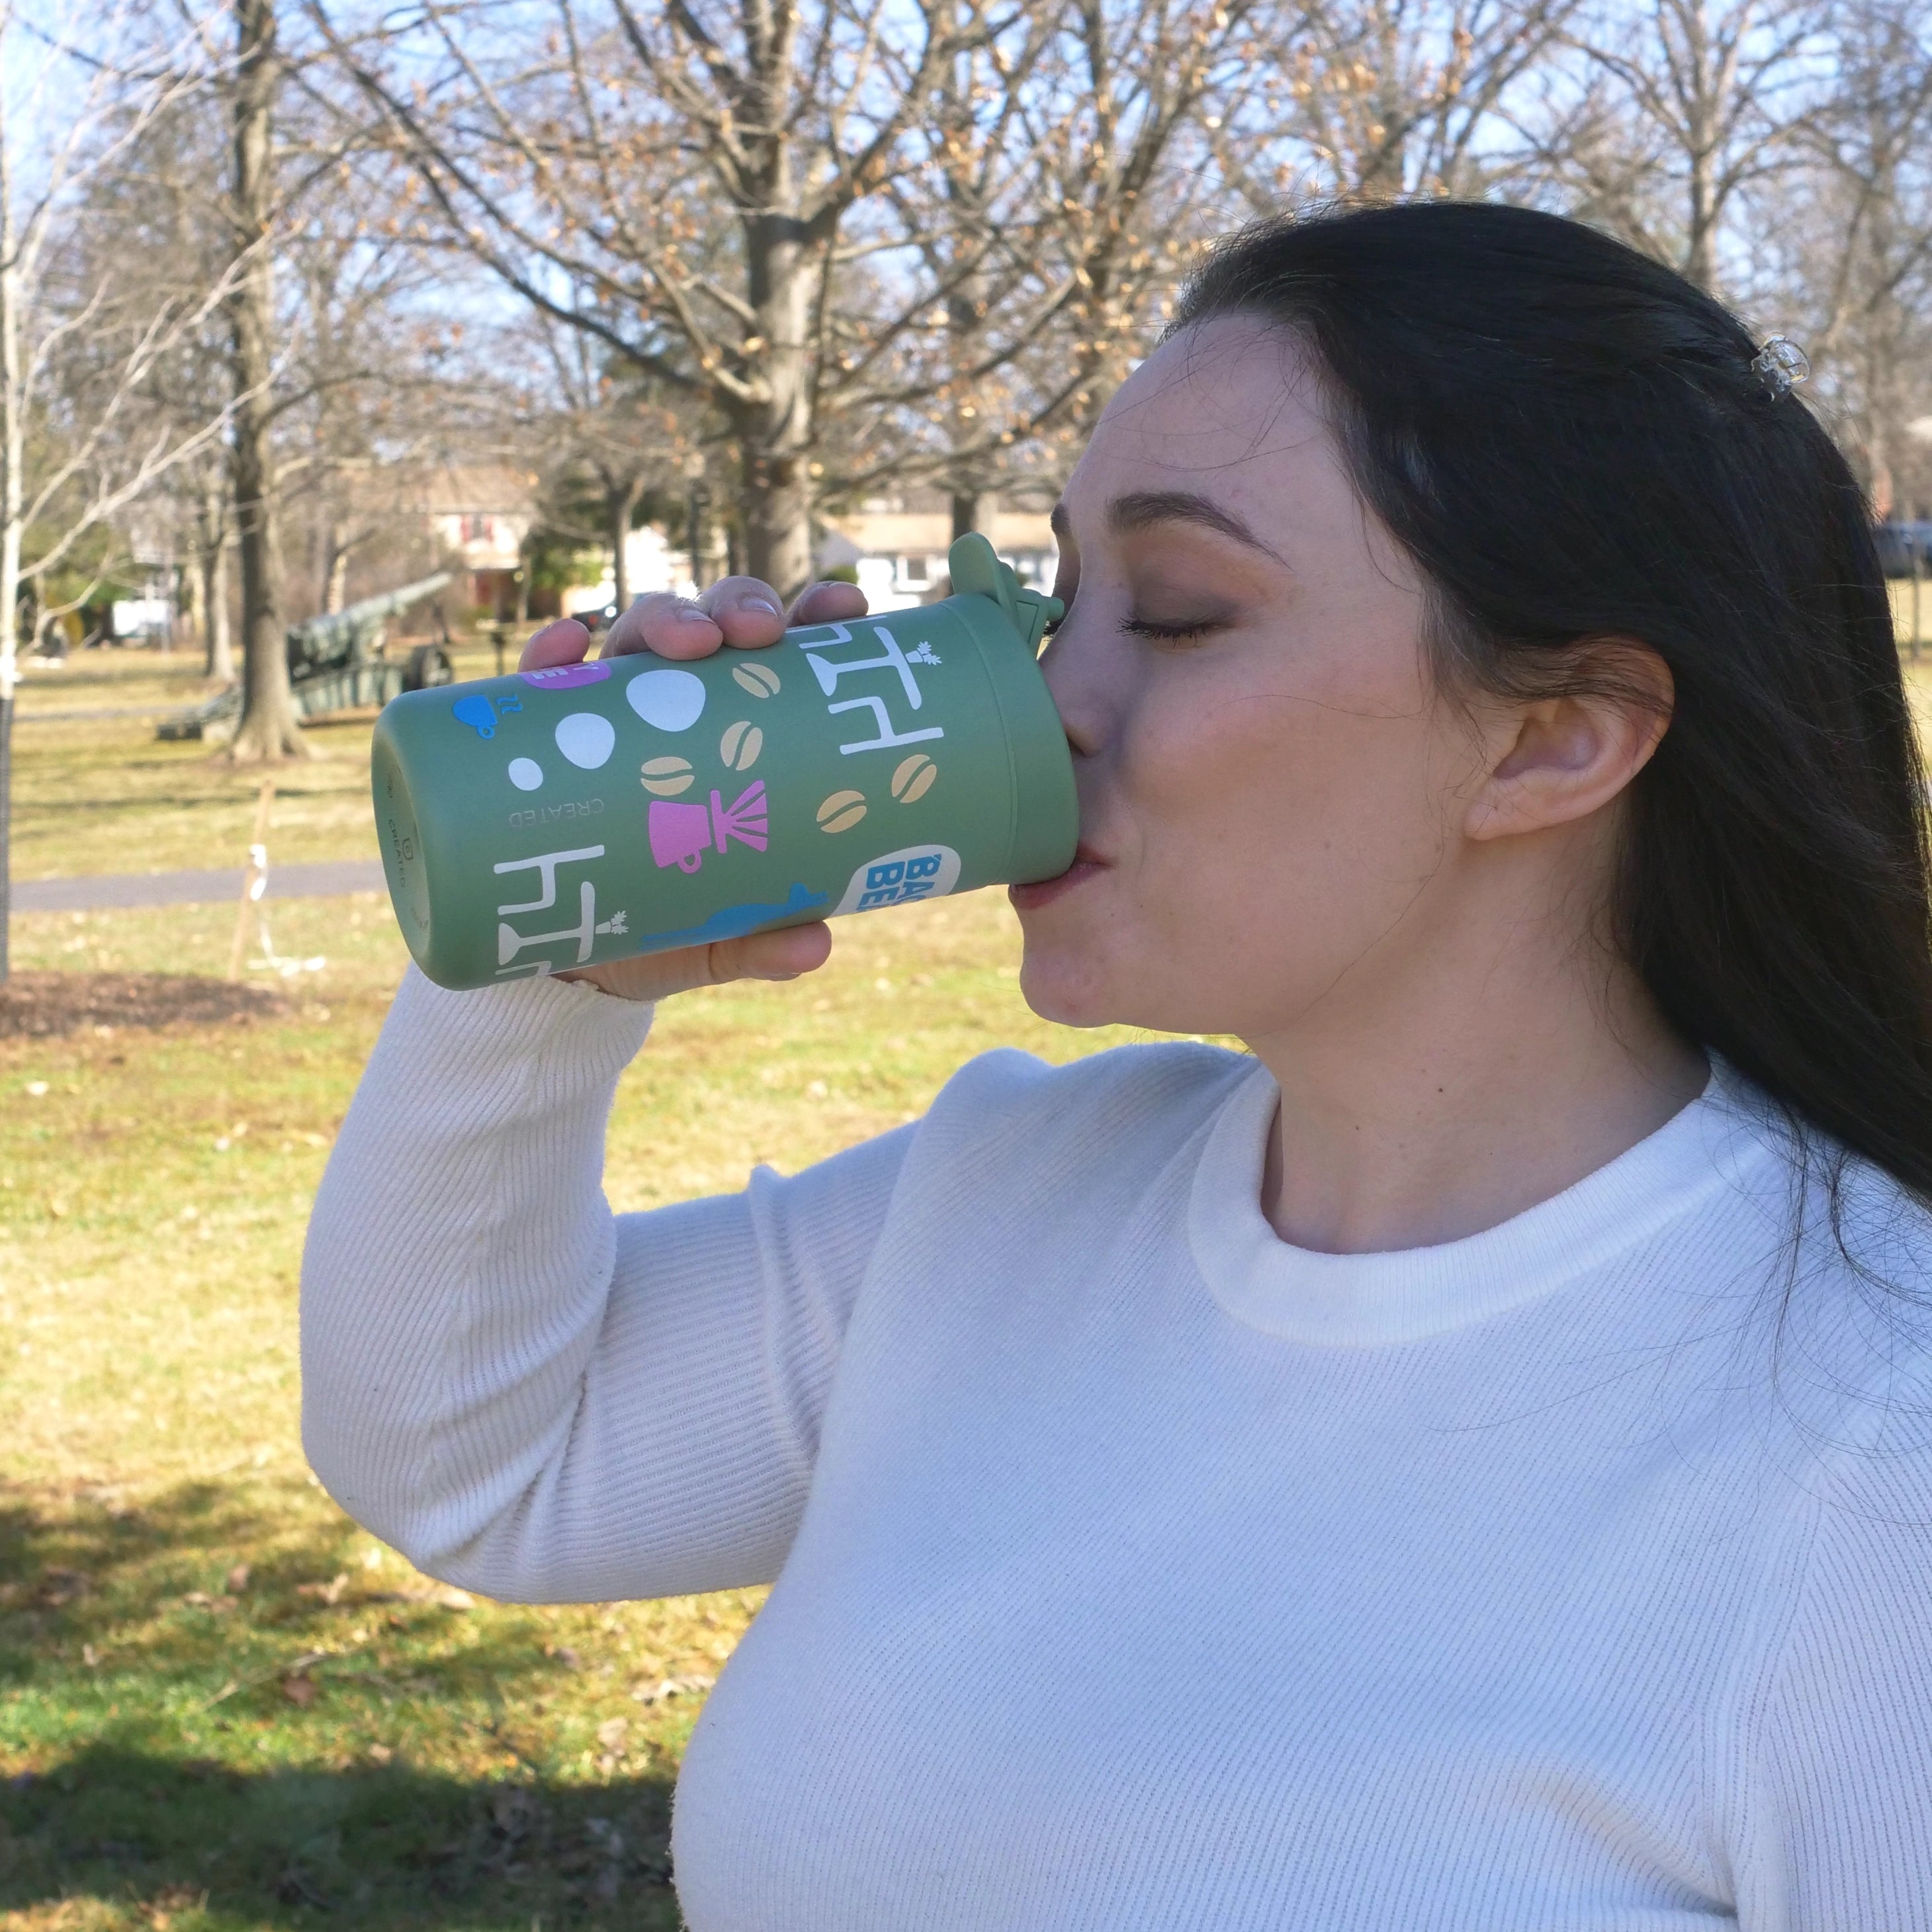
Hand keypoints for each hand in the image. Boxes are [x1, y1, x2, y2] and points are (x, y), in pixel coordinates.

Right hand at [516, 574, 870, 1002]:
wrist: (566, 959)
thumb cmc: (663, 925)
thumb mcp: (717, 939)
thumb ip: (763, 944)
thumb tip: (817, 949)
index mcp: (737, 728)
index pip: (782, 654)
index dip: (814, 617)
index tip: (846, 607)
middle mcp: (676, 705)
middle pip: (713, 625)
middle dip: (739, 608)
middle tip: (759, 636)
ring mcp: (609, 713)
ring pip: (636, 634)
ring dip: (665, 618)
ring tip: (688, 642)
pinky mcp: (542, 736)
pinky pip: (541, 680)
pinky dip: (552, 651)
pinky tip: (568, 645)